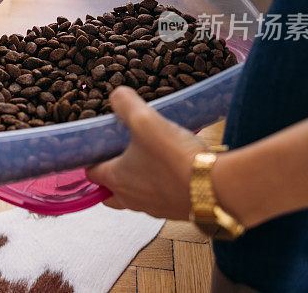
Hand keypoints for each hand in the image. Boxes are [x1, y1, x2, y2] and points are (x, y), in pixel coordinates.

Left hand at [86, 87, 207, 220]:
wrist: (216, 188)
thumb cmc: (175, 157)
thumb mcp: (145, 120)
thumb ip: (126, 104)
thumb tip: (116, 95)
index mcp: (116, 179)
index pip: (91, 172)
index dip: (92, 157)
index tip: (99, 145)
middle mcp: (130, 199)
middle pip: (109, 192)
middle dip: (111, 176)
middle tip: (120, 156)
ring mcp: (153, 208)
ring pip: (135, 197)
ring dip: (137, 181)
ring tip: (149, 158)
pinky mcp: (175, 211)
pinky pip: (160, 200)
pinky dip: (160, 187)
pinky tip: (173, 169)